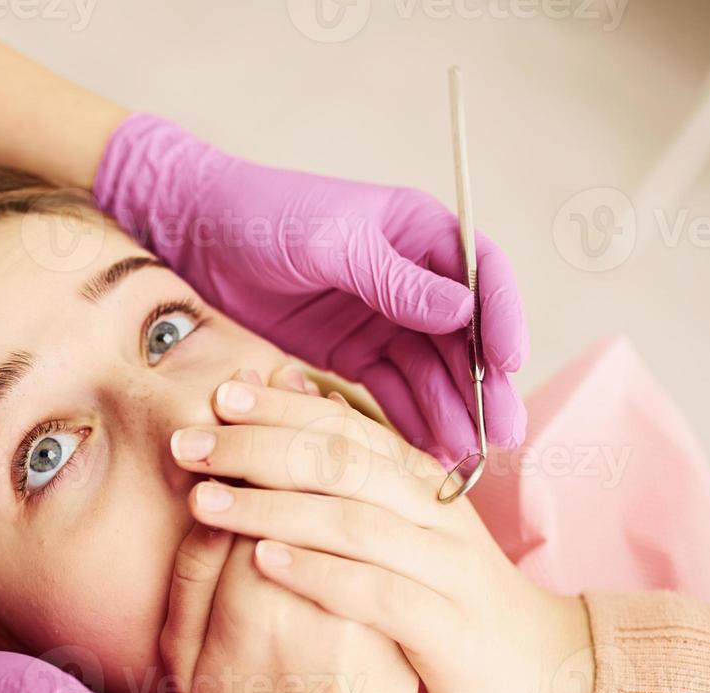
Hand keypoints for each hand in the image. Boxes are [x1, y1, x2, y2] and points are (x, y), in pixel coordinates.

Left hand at [94, 113, 527, 467]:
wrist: (198, 236)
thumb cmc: (264, 217)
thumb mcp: (330, 243)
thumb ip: (393, 279)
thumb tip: (462, 311)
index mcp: (420, 233)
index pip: (482, 275)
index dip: (502, 319)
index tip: (511, 363)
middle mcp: (413, 278)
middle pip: (464, 337)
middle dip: (485, 387)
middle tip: (505, 435)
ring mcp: (385, 318)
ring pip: (431, 372)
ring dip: (451, 413)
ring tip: (467, 458)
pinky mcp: (353, 352)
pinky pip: (391, 391)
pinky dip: (409, 421)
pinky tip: (427, 455)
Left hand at [167, 367, 595, 692]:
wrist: (545, 669)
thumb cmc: (451, 595)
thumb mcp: (404, 523)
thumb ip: (351, 464)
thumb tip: (289, 389)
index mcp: (420, 480)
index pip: (346, 425)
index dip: (281, 408)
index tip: (218, 396)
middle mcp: (434, 512)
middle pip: (341, 462)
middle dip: (258, 447)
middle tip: (189, 444)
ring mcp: (444, 566)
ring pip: (352, 520)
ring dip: (273, 506)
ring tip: (206, 501)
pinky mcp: (447, 625)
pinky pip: (376, 591)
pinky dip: (318, 573)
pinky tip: (264, 561)